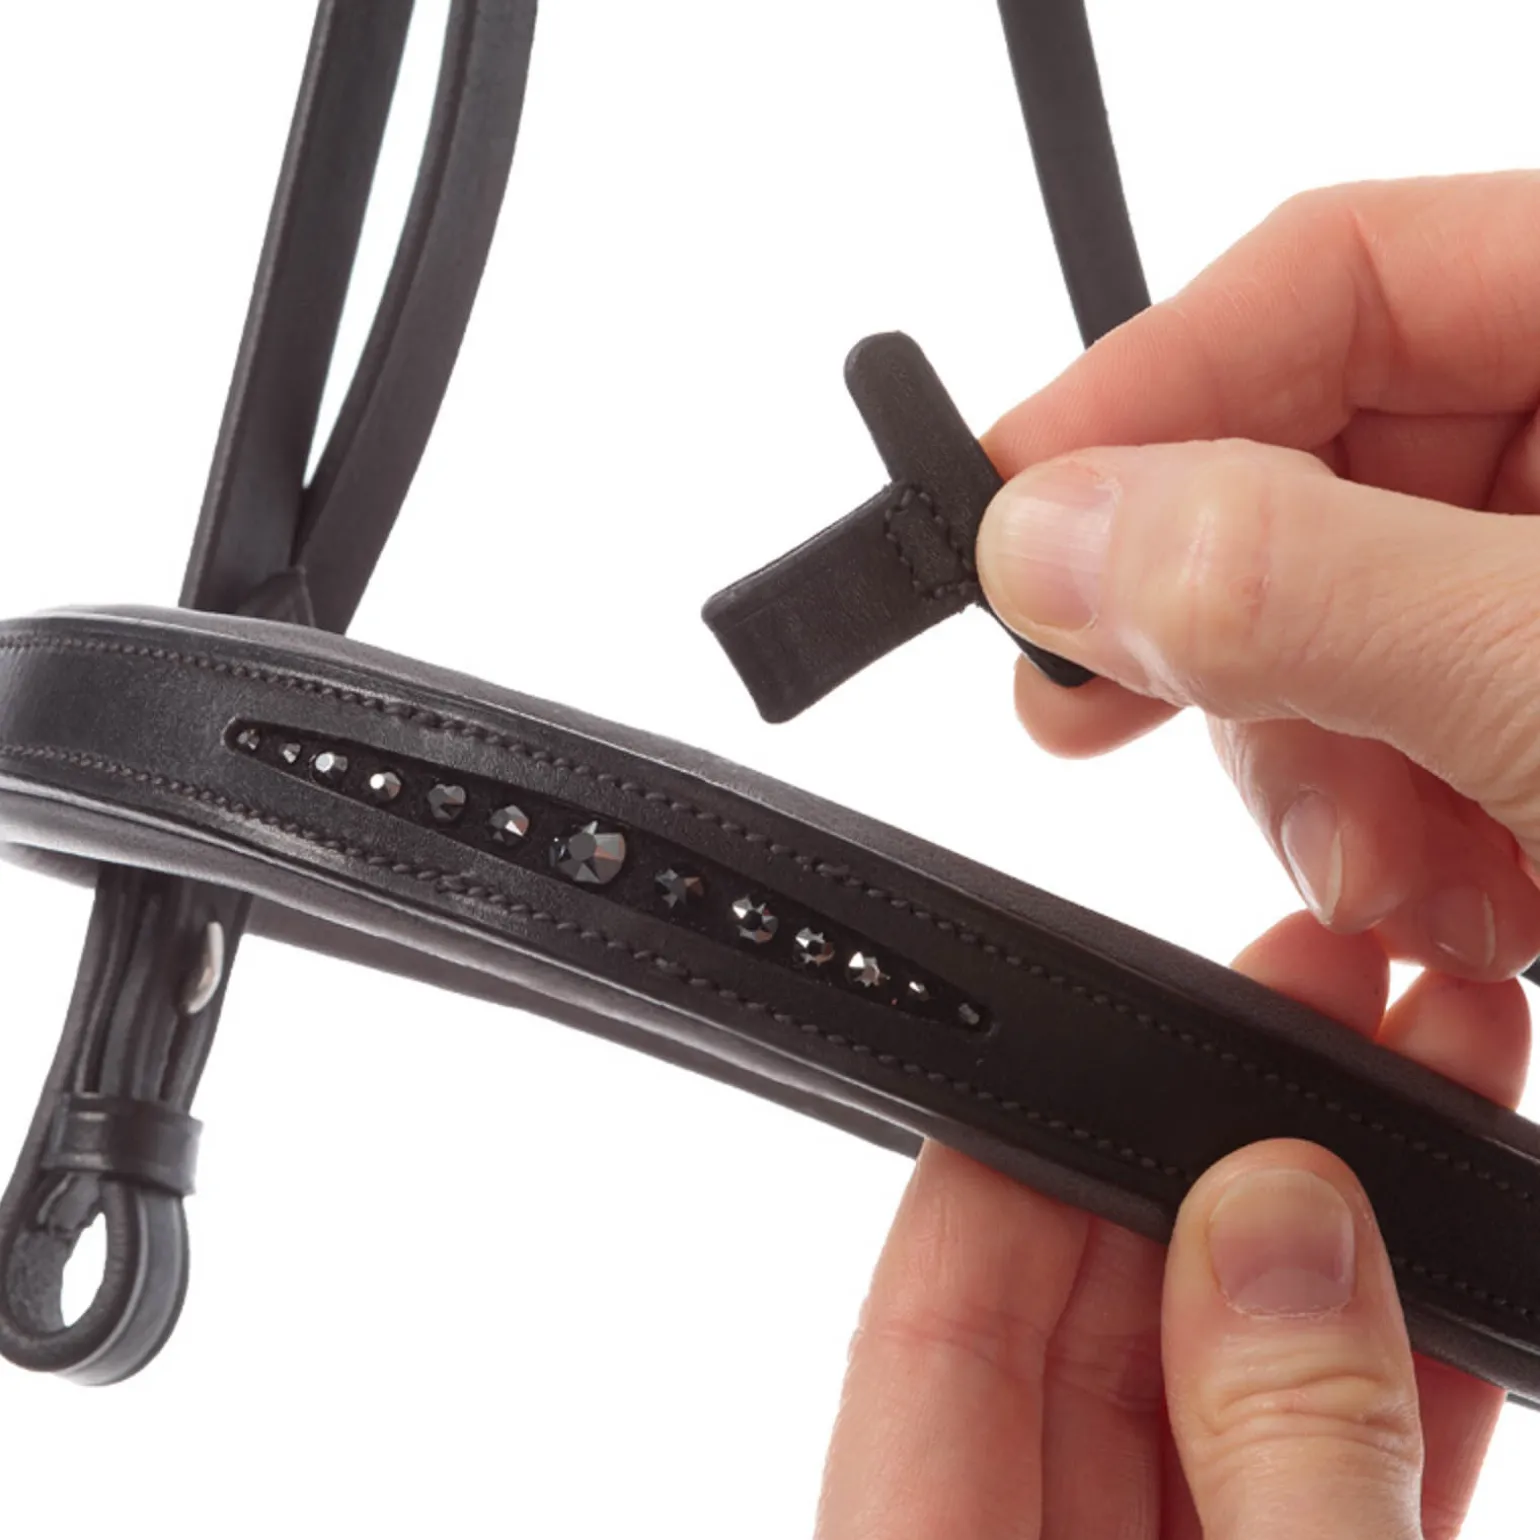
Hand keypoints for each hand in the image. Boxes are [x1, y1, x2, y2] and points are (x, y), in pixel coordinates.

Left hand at [815, 915, 1528, 1538]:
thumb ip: (1286, 1462)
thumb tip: (1278, 1216)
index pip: (930, 1325)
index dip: (1024, 1155)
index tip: (1137, 1026)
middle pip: (1084, 1329)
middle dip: (1214, 1160)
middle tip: (1323, 1012)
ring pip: (1215, 1398)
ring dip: (1333, 1255)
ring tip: (1425, 1085)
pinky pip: (1308, 1494)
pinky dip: (1392, 1399)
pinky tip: (1454, 1270)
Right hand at [976, 172, 1539, 982]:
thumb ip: (1295, 584)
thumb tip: (1045, 535)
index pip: (1335, 272)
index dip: (1145, 387)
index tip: (1000, 523)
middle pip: (1311, 467)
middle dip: (1227, 639)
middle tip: (1091, 714)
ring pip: (1337, 627)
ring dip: (1319, 776)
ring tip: (1388, 878)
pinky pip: (1403, 734)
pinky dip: (1398, 837)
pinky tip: (1461, 902)